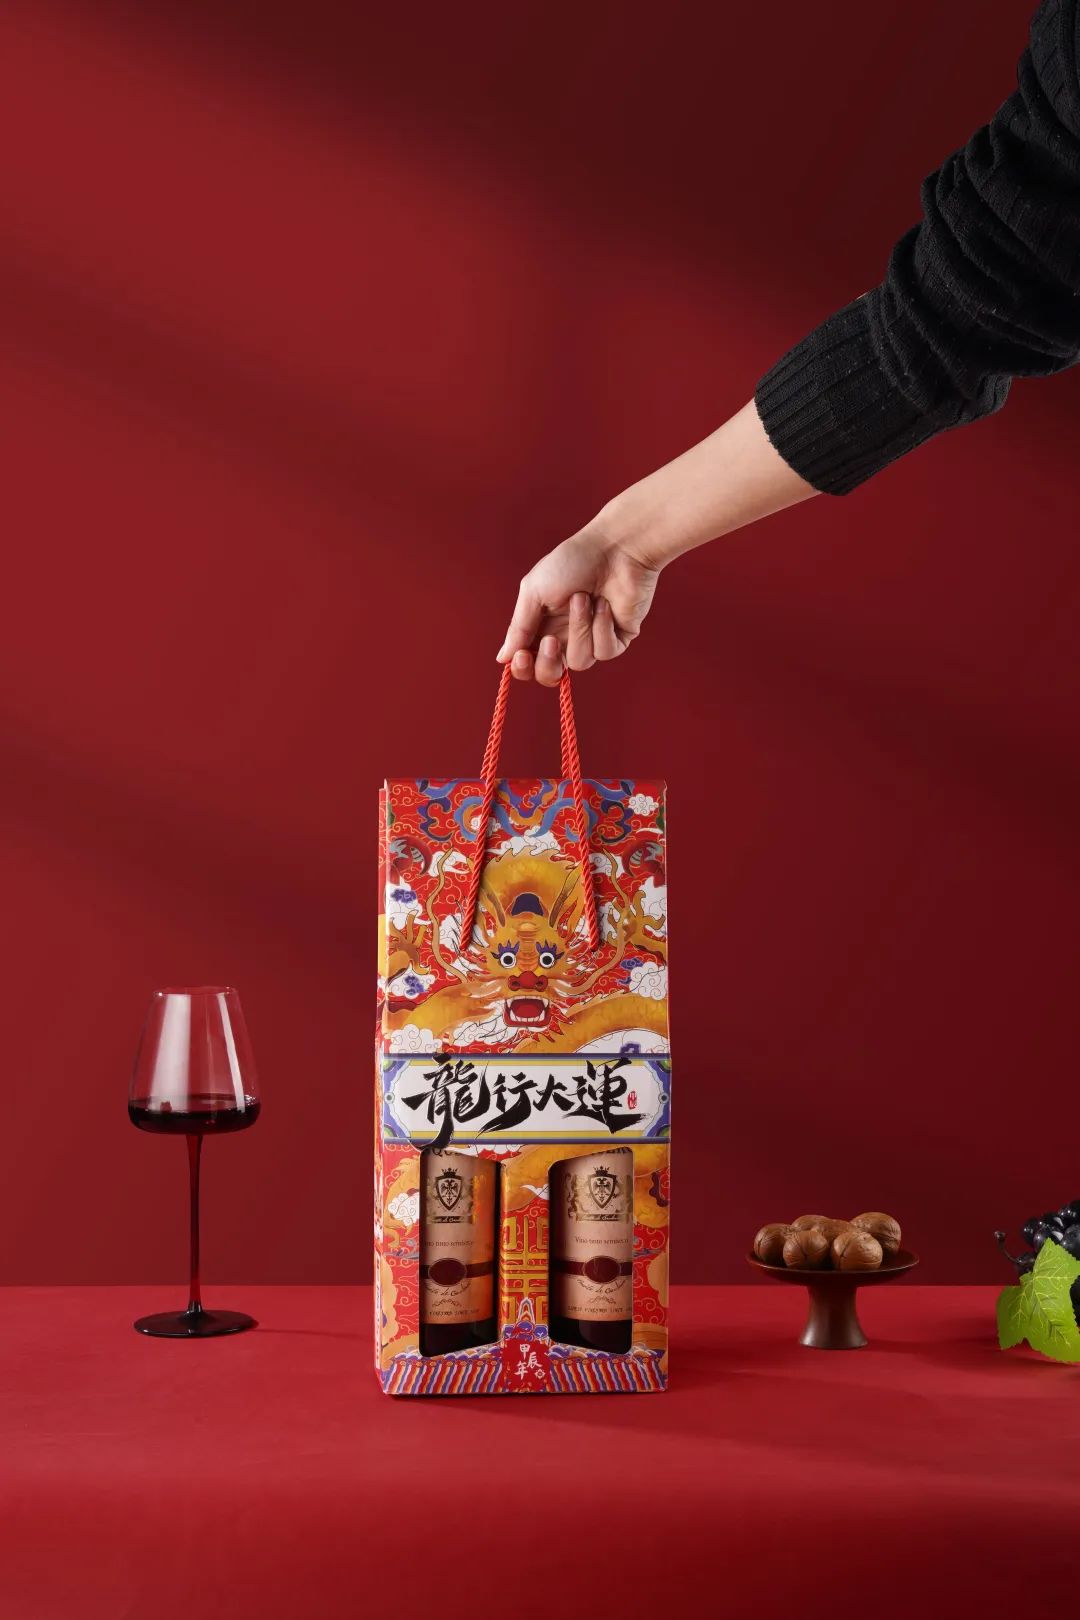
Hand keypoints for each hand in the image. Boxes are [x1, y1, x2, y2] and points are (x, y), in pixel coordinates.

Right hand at [496, 529, 659, 685]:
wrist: (614, 548)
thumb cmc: (572, 562)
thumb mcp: (534, 591)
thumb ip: (519, 627)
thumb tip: (502, 658)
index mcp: (541, 626)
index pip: (527, 663)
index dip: (523, 667)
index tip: (521, 655)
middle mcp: (566, 637)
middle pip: (551, 675)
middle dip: (548, 662)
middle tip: (551, 641)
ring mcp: (592, 640)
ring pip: (580, 662)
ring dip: (579, 629)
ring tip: (584, 598)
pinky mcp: (618, 639)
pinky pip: (605, 652)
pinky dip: (601, 626)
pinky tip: (605, 603)